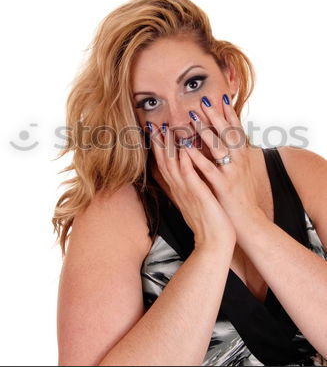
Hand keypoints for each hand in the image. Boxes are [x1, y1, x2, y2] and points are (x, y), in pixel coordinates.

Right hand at [148, 122, 236, 250]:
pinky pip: (190, 175)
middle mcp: (179, 189)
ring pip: (173, 165)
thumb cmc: (208, 221)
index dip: (159, 147)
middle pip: (164, 161)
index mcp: (179, 189)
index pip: (165, 164)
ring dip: (169, 146)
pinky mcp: (198, 195)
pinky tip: (185, 148)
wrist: (214, 243)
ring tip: (166, 129)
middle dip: (158, 142)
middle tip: (153, 124)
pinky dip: (186, 161)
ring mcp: (187, 192)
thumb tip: (186, 173)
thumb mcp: (195, 200)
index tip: (156, 131)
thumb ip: (189, 185)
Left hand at [183, 94, 259, 224]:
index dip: (229, 113)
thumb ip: (232, 156)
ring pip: (218, 147)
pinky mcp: (223, 186)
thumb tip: (224, 142)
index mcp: (242, 157)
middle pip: (228, 133)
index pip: (236, 130)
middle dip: (216, 115)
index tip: (221, 97)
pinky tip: (186, 148)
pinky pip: (208, 169)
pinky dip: (197, 157)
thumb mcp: (238, 172)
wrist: (247, 221)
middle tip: (204, 100)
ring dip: (205, 130)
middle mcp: (239, 161)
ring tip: (192, 116)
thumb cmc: (239, 196)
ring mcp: (231, 173)